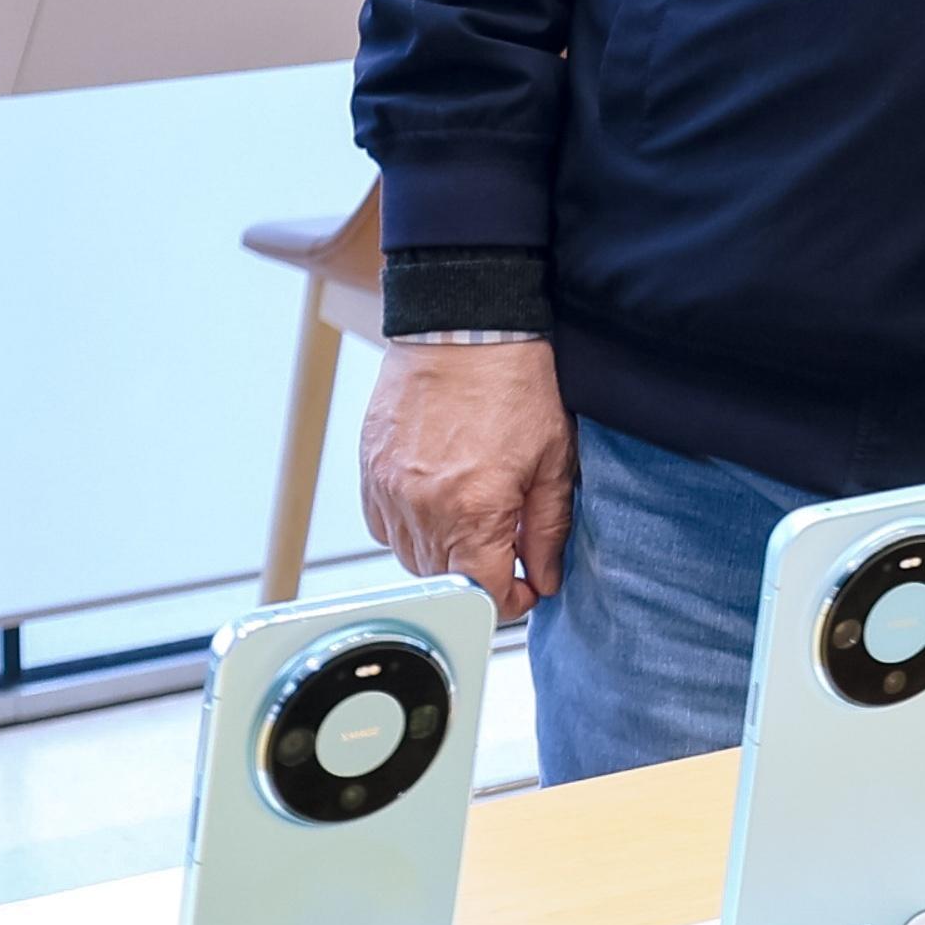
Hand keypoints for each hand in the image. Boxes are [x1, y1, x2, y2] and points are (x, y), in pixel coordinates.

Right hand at [364, 341, 577, 617]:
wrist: (465, 324)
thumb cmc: (514, 382)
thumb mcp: (554, 459)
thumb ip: (548, 528)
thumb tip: (544, 576)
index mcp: (473, 509)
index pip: (484, 594)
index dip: (512, 600)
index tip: (526, 588)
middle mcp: (422, 506)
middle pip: (445, 581)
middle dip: (479, 576)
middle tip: (507, 549)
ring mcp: (389, 488)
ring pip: (410, 557)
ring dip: (444, 554)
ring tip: (474, 521)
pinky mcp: (370, 469)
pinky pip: (383, 525)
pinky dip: (409, 527)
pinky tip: (438, 504)